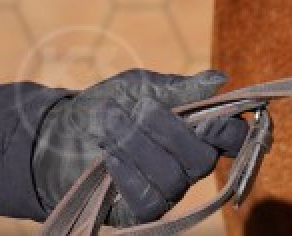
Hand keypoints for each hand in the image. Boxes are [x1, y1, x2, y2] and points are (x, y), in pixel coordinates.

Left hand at [31, 68, 247, 225]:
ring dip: (140, 147)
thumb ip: (181, 89)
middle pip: (204, 160)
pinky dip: (128, 174)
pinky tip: (109, 157)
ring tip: (112, 126)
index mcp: (198, 132)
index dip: (230, 131)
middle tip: (140, 109)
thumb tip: (221, 80)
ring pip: (173, 178)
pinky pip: (148, 200)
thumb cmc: (108, 105)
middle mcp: (189, 166)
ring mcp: (166, 191)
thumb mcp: (142, 88)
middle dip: (170, 132)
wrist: (57, 134)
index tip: (209, 120)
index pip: (234, 138)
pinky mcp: (139, 212)